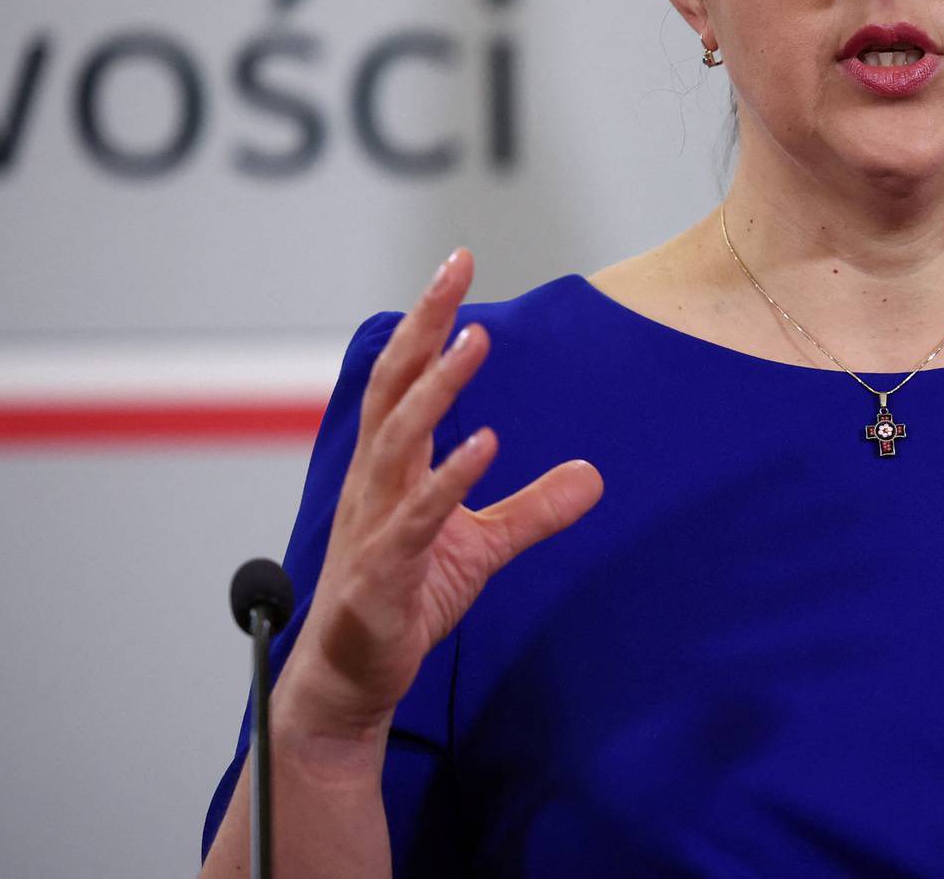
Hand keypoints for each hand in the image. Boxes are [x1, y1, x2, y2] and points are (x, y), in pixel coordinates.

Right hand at [278, 247, 604, 741]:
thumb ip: (533, 509)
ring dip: (436, 389)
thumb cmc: (402, 602)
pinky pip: (416, 515)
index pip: (404, 375)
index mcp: (389, 466)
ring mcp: (373, 522)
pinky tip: (484, 444)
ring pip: (398, 439)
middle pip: (393, 386)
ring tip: (473, 342)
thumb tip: (593, 476)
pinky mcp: (383, 569)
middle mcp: (374, 481)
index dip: (428, 319)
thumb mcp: (481, 547)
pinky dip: (449, 479)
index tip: (456, 264)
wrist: (350, 679)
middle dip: (423, 325)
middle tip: (454, 270)